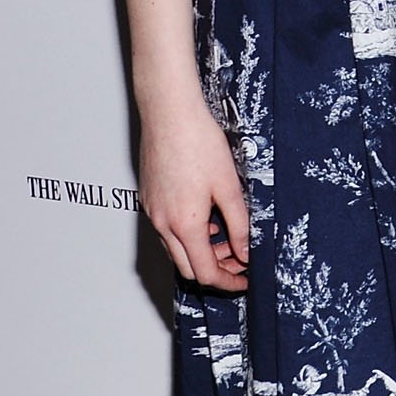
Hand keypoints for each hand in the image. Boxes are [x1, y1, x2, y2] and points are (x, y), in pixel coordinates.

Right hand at [138, 91, 250, 290]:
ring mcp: (152, 211)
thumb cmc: (199, 143)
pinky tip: (206, 217)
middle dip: (215, 270)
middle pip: (187, 267)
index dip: (228, 281)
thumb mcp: (229, 187)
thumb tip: (246, 252)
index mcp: (185, 224)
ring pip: (175, 249)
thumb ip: (239, 224)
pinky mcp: (149, 198)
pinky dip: (187, 234)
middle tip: (239, 259)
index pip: (205, 272)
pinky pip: (166, 229)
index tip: (245, 279)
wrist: (170, 114)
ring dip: (200, 251)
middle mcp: (162, 223)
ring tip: (226, 236)